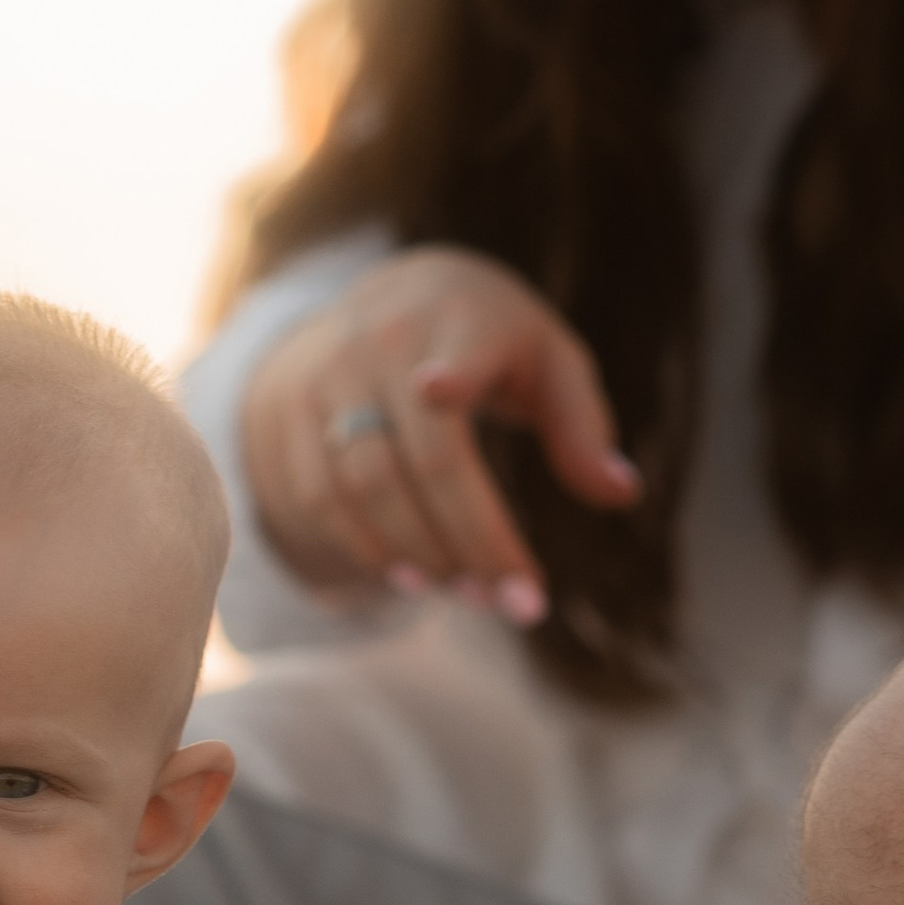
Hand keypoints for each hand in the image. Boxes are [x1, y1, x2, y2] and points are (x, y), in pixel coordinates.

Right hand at [240, 248, 640, 605]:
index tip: (436, 387)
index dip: (445, 370)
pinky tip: (410, 576)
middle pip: (419, 460)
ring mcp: (321, 381)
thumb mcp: (545, 360)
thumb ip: (581, 423)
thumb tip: (621, 492)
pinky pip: (316, 503)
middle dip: (468, 542)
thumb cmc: (485, 343)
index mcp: (456, 317)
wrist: (379, 301)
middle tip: (509, 603)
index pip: (451, 351)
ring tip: (465, 594)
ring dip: (415, 555)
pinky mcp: (282, 418)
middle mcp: (377, 343)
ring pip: (358, 490)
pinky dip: (363, 550)